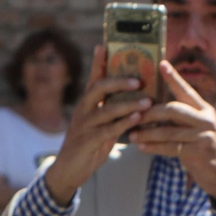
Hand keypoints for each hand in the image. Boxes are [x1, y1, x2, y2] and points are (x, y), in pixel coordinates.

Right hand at [42, 45, 152, 203]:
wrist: (69, 170)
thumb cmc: (89, 144)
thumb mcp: (99, 124)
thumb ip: (112, 109)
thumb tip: (136, 96)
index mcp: (86, 104)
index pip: (93, 78)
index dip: (97, 62)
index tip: (103, 45)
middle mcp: (83, 111)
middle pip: (98, 88)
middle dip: (118, 81)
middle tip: (138, 80)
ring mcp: (84, 126)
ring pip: (106, 110)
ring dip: (128, 104)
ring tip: (146, 101)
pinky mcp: (88, 141)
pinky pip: (108, 130)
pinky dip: (124, 124)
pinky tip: (137, 120)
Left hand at [129, 60, 215, 203]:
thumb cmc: (199, 145)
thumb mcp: (192, 126)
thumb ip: (177, 116)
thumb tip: (147, 106)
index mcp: (202, 108)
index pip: (185, 90)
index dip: (173, 77)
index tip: (161, 63)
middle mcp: (205, 118)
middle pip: (173, 109)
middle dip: (150, 112)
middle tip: (132, 115)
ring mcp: (204, 134)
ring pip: (169, 130)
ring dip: (147, 133)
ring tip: (131, 135)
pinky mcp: (199, 151)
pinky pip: (171, 147)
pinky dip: (153, 147)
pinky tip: (140, 147)